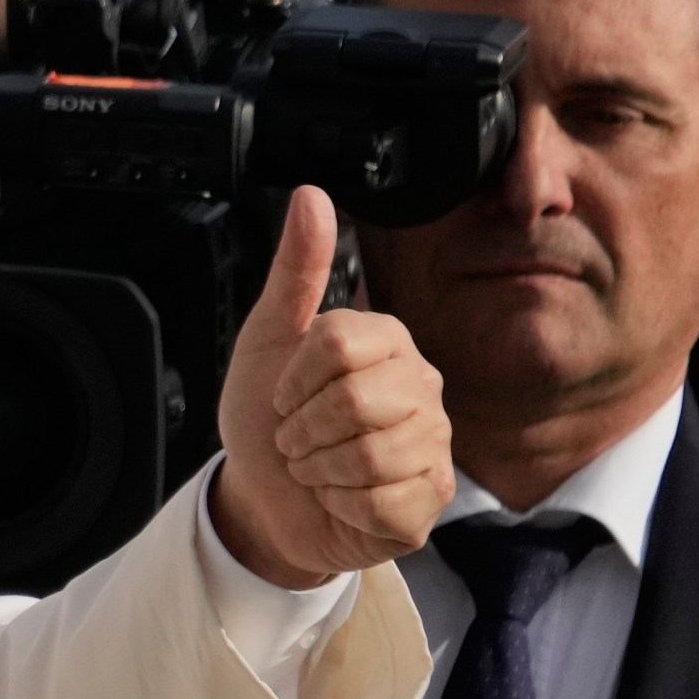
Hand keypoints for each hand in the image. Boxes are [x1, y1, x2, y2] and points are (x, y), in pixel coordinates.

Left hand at [211, 186, 452, 588]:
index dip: (293, 378)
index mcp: (387, 341)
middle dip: (302, 428)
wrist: (264, 498)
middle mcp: (422, 387)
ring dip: (318, 468)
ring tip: (314, 466)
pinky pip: (382, 501)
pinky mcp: (430, 499)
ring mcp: (434, 445)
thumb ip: (293, 271)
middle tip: (295, 438)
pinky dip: (340, 504)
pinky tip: (340, 497)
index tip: (283, 394)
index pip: (340, 343)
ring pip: (370, 454)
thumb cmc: (267, 419)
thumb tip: (311, 194)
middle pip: (357, 401)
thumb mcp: (266, 340)